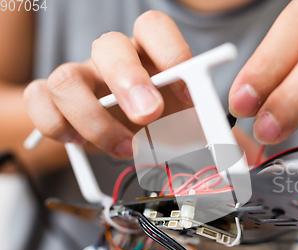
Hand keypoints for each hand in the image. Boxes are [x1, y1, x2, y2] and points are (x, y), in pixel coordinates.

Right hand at [23, 11, 191, 157]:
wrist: (130, 141)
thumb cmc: (163, 128)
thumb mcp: (189, 127)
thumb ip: (204, 127)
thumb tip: (232, 149)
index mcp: (149, 55)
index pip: (153, 27)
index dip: (171, 53)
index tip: (190, 95)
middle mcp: (113, 60)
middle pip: (107, 44)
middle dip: (128, 81)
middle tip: (150, 116)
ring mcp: (81, 77)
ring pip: (65, 77)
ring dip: (94, 118)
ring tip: (125, 147)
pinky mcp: (53, 99)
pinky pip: (39, 98)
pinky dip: (56, 124)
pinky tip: (79, 142)